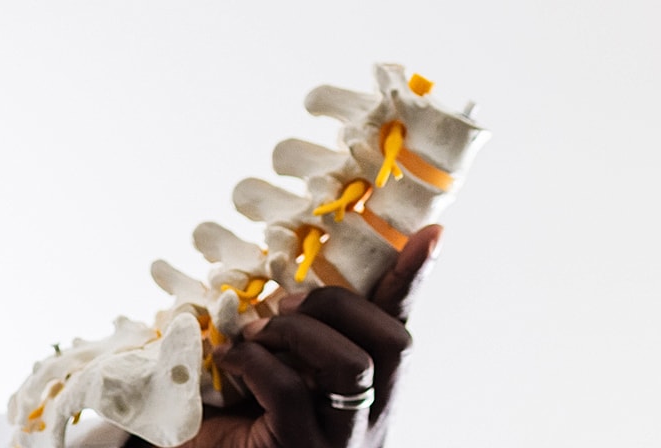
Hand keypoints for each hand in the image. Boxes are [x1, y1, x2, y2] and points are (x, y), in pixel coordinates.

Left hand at [156, 225, 440, 447]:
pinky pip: (287, 388)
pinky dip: (252, 361)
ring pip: (353, 363)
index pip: (397, 327)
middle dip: (336, 303)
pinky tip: (228, 361)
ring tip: (257, 336)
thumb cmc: (237, 418)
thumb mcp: (271, 365)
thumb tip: (278, 280)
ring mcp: (342, 439)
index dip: (412, 280)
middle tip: (283, 304)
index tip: (431, 232)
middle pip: (391, 341)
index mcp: (369, 390)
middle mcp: (370, 417)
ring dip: (297, 331)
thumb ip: (290, 333)